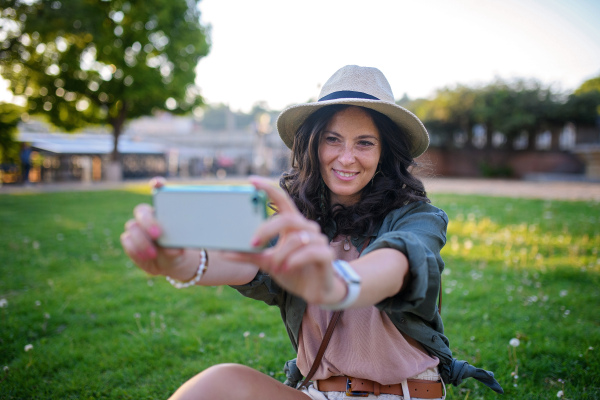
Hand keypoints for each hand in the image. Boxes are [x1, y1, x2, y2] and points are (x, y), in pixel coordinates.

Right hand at [120, 177, 195, 280]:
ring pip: (132, 227)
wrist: (172, 262)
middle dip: (148, 221)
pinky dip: (136, 250)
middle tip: (158, 234)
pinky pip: (127, 241)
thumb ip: (178, 245)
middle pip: (141, 211)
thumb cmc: (179, 247)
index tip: (158, 184)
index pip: (159, 191)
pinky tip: (146, 257)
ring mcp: (137, 228)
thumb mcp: (183, 246)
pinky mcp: (130, 240)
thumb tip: (172, 248)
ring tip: (154, 254)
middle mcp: (149, 216)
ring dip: (142, 241)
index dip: (157, 185)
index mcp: (164, 210)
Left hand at [227, 176, 344, 305]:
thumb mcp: (267, 262)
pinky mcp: (326, 255)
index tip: (251, 181)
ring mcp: (319, 240)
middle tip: (253, 244)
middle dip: (268, 230)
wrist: (314, 291)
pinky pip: (310, 252)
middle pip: (287, 218)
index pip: (282, 199)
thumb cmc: (291, 271)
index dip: (268, 188)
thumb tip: (224, 252)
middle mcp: (307, 228)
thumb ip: (250, 255)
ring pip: (297, 239)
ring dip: (281, 254)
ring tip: (275, 267)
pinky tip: (287, 268)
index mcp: (292, 224)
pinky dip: (295, 260)